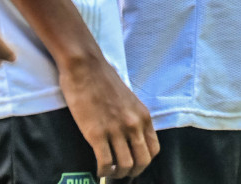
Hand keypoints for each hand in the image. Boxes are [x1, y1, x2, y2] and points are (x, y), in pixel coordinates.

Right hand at [58, 52, 158, 177]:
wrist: (86, 67)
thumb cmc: (104, 81)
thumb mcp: (129, 100)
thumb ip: (133, 117)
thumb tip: (131, 136)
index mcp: (143, 116)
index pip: (153, 149)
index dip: (144, 162)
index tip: (133, 166)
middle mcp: (134, 125)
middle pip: (142, 161)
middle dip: (132, 172)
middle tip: (120, 174)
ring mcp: (116, 130)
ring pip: (125, 165)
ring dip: (117, 174)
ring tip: (108, 172)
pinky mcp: (96, 133)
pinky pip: (105, 162)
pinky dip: (102, 172)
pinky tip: (98, 171)